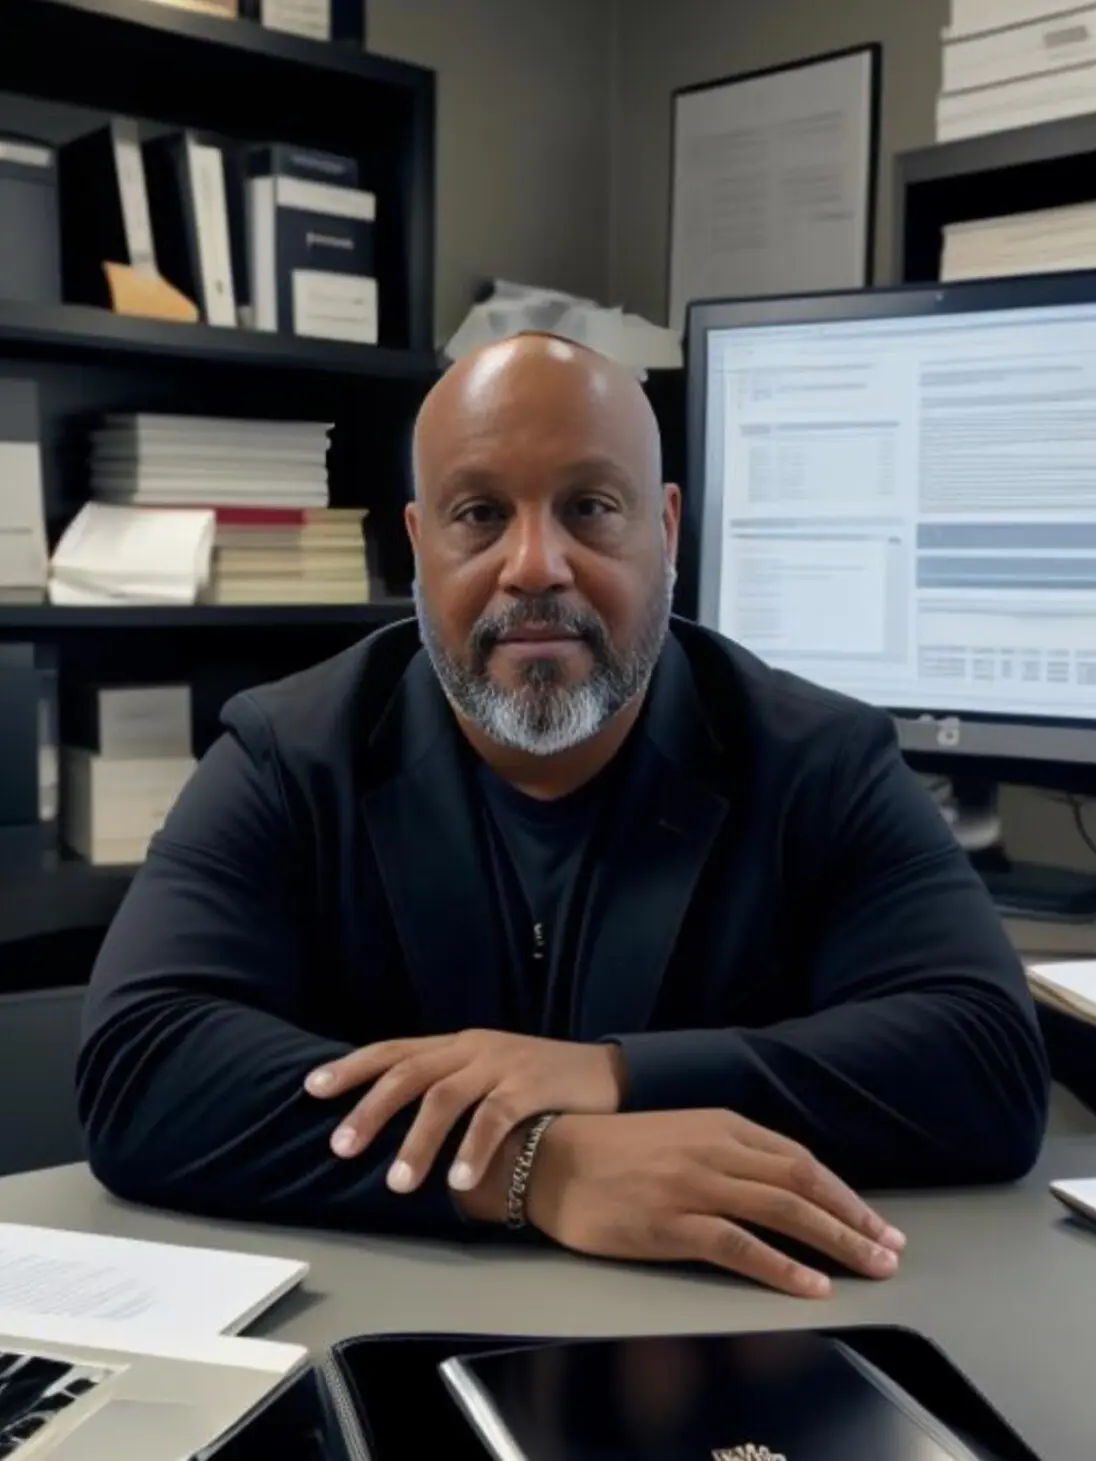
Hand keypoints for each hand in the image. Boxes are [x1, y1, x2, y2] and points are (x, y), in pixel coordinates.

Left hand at [305, 1032, 624, 1193]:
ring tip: (396, 1183)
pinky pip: (494, 1118)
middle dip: (370, 1110)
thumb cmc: (541, 1086)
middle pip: (408, 1073)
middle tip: (340, 1147)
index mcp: (457, 1045)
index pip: (394, 1050)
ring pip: (445, 1098)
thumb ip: (449, 1091)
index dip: (353, 1067)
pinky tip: (458, 1183)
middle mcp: (473, 1048)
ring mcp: (502, 1064)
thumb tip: (394, 1129)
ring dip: (416, 1142)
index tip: (313, 1089)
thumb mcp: (489, 1077)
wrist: (608, 1075)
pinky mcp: (532, 1085)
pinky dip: (472, 1150)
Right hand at [525, 1110, 906, 1298]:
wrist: (549, 1159)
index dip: (844, 1194)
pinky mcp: (670, 1223)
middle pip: (802, 1185)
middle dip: (854, 1219)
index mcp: (720, 1125)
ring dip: (836, 1242)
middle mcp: (715, 1150)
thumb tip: (780, 1184)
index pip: (799, 1160)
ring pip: (783, 1211)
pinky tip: (812, 1285)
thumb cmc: (613, 1151)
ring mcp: (694, 1186)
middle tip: (892, 1251)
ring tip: (871, 1268)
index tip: (877, 1223)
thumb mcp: (680, 1136)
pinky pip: (740, 1245)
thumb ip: (728, 1152)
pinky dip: (782, 1267)